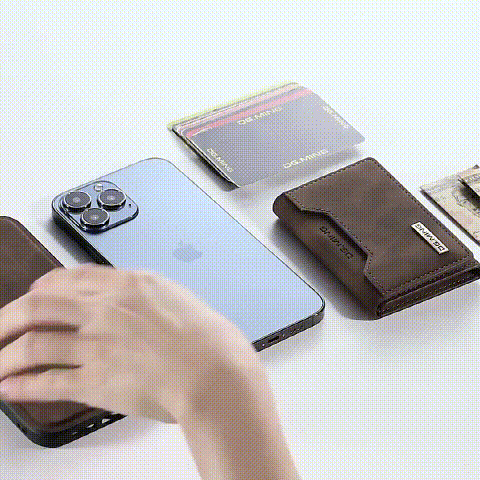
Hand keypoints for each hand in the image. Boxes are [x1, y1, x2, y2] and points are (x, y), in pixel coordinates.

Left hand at [0, 265, 261, 422]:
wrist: (215, 371)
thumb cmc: (208, 338)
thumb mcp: (177, 297)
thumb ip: (145, 296)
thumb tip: (127, 301)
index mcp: (129, 285)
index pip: (72, 278)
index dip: (43, 285)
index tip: (32, 293)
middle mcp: (106, 310)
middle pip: (40, 306)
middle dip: (9, 317)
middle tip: (0, 328)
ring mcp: (98, 344)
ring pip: (35, 344)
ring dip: (8, 356)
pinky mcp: (97, 380)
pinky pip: (49, 382)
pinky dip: (23, 387)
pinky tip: (10, 389)